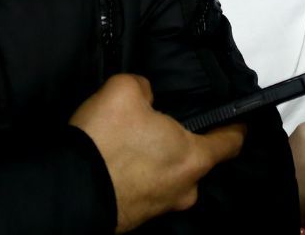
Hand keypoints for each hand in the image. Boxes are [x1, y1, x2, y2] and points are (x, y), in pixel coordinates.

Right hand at [69, 74, 243, 232]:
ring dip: (158, 160)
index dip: (235, 125)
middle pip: (196, 160)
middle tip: (160, 124)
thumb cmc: (106, 140)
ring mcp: (162, 207)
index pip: (232, 142)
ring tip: (132, 143)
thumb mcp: (124, 90)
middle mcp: (185, 188)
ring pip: (170, 176)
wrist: (69, 191)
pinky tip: (118, 161)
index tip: (235, 117)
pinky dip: (139, 175)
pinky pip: (147, 189)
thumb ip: (144, 86)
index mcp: (194, 158)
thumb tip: (146, 96)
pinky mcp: (137, 218)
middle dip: (183, 142)